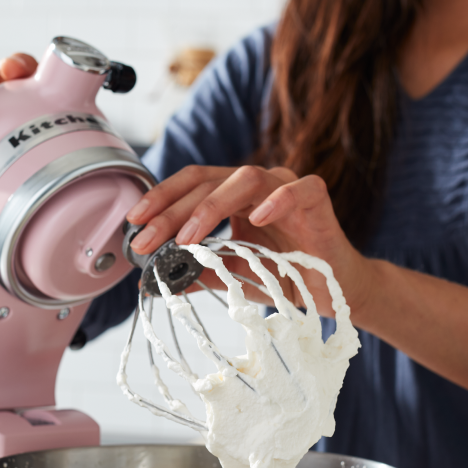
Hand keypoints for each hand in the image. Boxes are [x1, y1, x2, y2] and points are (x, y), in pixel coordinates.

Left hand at [125, 165, 369, 318]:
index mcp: (235, 197)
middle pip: (209, 181)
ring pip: (246, 177)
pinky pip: (299, 189)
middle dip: (174, 210)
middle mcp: (258, 185)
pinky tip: (258, 217)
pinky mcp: (318, 199)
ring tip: (189, 236)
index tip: (135, 222)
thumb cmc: (285, 276)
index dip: (162, 198)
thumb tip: (154, 283)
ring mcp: (287, 188)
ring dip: (212, 206)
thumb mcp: (232, 275)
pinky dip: (278, 199)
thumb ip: (199, 272)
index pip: (192, 184)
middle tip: (150, 238)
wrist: (332, 290)